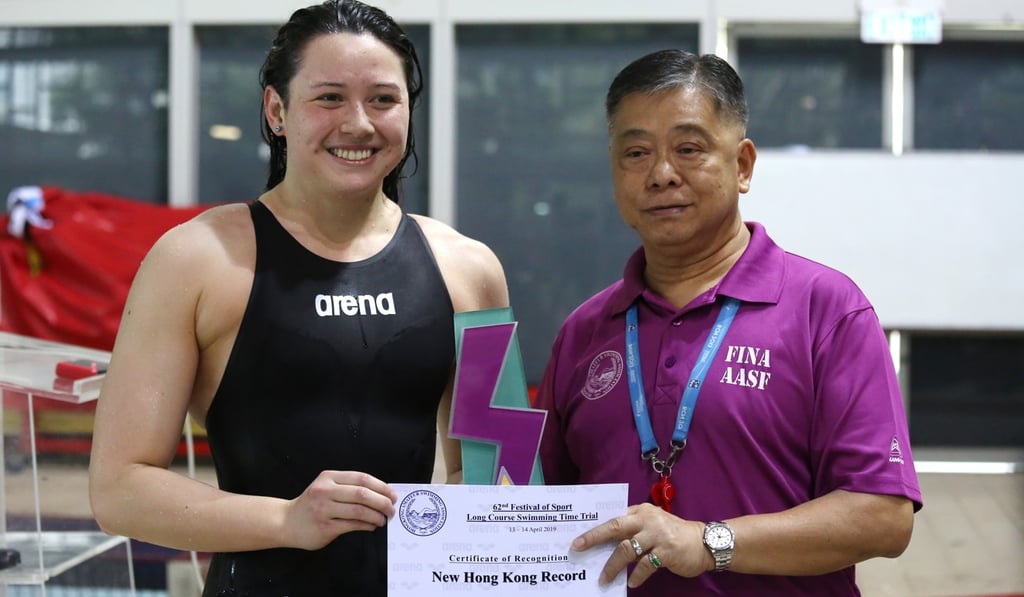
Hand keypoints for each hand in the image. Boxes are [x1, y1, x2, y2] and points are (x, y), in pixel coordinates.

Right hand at [283, 470, 396, 549]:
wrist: (286, 522)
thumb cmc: (312, 504)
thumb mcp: (326, 487)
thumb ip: (348, 487)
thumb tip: (381, 493)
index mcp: (329, 477)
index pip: (362, 478)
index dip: (381, 486)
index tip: (393, 494)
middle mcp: (325, 491)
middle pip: (362, 493)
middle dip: (382, 502)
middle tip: (391, 509)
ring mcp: (324, 509)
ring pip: (359, 510)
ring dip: (376, 516)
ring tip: (383, 519)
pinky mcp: (325, 527)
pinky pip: (352, 525)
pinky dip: (366, 525)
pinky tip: (371, 526)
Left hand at [571, 502, 709, 587]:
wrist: (705, 542)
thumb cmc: (675, 534)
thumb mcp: (654, 523)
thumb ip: (634, 528)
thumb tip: (609, 543)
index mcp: (641, 511)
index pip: (614, 518)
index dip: (595, 528)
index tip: (579, 537)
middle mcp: (648, 519)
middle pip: (615, 527)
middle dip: (594, 538)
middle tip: (577, 547)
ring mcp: (657, 535)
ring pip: (626, 550)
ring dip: (612, 566)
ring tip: (604, 579)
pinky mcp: (667, 552)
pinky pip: (645, 566)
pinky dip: (636, 576)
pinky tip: (631, 583)